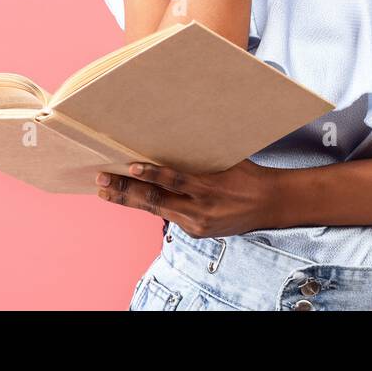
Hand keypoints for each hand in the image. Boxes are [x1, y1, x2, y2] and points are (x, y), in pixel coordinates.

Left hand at [94, 160, 283, 237]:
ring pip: (156, 210)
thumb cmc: (249, 175)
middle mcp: (200, 210)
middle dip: (124, 190)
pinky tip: (131, 198)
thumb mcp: (226, 160)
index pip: (174, 181)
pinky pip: (169, 216)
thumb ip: (198, 157)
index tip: (130, 166)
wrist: (270, 204)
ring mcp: (197, 225)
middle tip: (101, 180)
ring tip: (105, 191)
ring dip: (128, 200)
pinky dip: (151, 205)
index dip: (151, 174)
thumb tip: (172, 138)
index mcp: (210, 188)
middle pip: (155, 201)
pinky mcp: (196, 232)